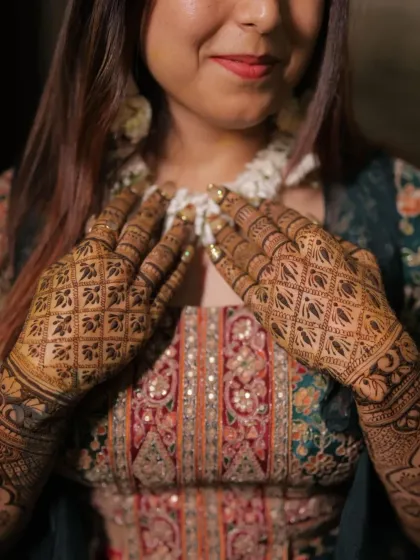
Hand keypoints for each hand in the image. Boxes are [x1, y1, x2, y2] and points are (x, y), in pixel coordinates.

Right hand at [6, 186, 194, 406]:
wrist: (56, 364)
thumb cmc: (49, 318)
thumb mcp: (57, 275)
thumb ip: (81, 249)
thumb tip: (99, 224)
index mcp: (91, 256)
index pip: (114, 218)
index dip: (128, 199)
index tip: (140, 186)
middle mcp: (117, 270)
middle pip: (141, 231)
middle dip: (156, 207)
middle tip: (168, 189)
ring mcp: (136, 293)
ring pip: (161, 255)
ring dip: (176, 231)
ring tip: (188, 214)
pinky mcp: (149, 317)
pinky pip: (169, 286)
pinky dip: (180, 266)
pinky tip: (190, 250)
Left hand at [206, 185, 417, 403]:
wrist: (360, 348)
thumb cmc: (367, 304)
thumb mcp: (361, 262)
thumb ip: (334, 241)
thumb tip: (309, 226)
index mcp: (317, 243)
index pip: (284, 218)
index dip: (266, 207)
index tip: (255, 201)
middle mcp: (291, 258)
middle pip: (256, 227)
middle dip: (234, 207)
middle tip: (217, 193)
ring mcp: (274, 281)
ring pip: (243, 251)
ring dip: (224, 233)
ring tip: (211, 220)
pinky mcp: (263, 306)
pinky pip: (237, 280)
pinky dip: (224, 264)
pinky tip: (212, 250)